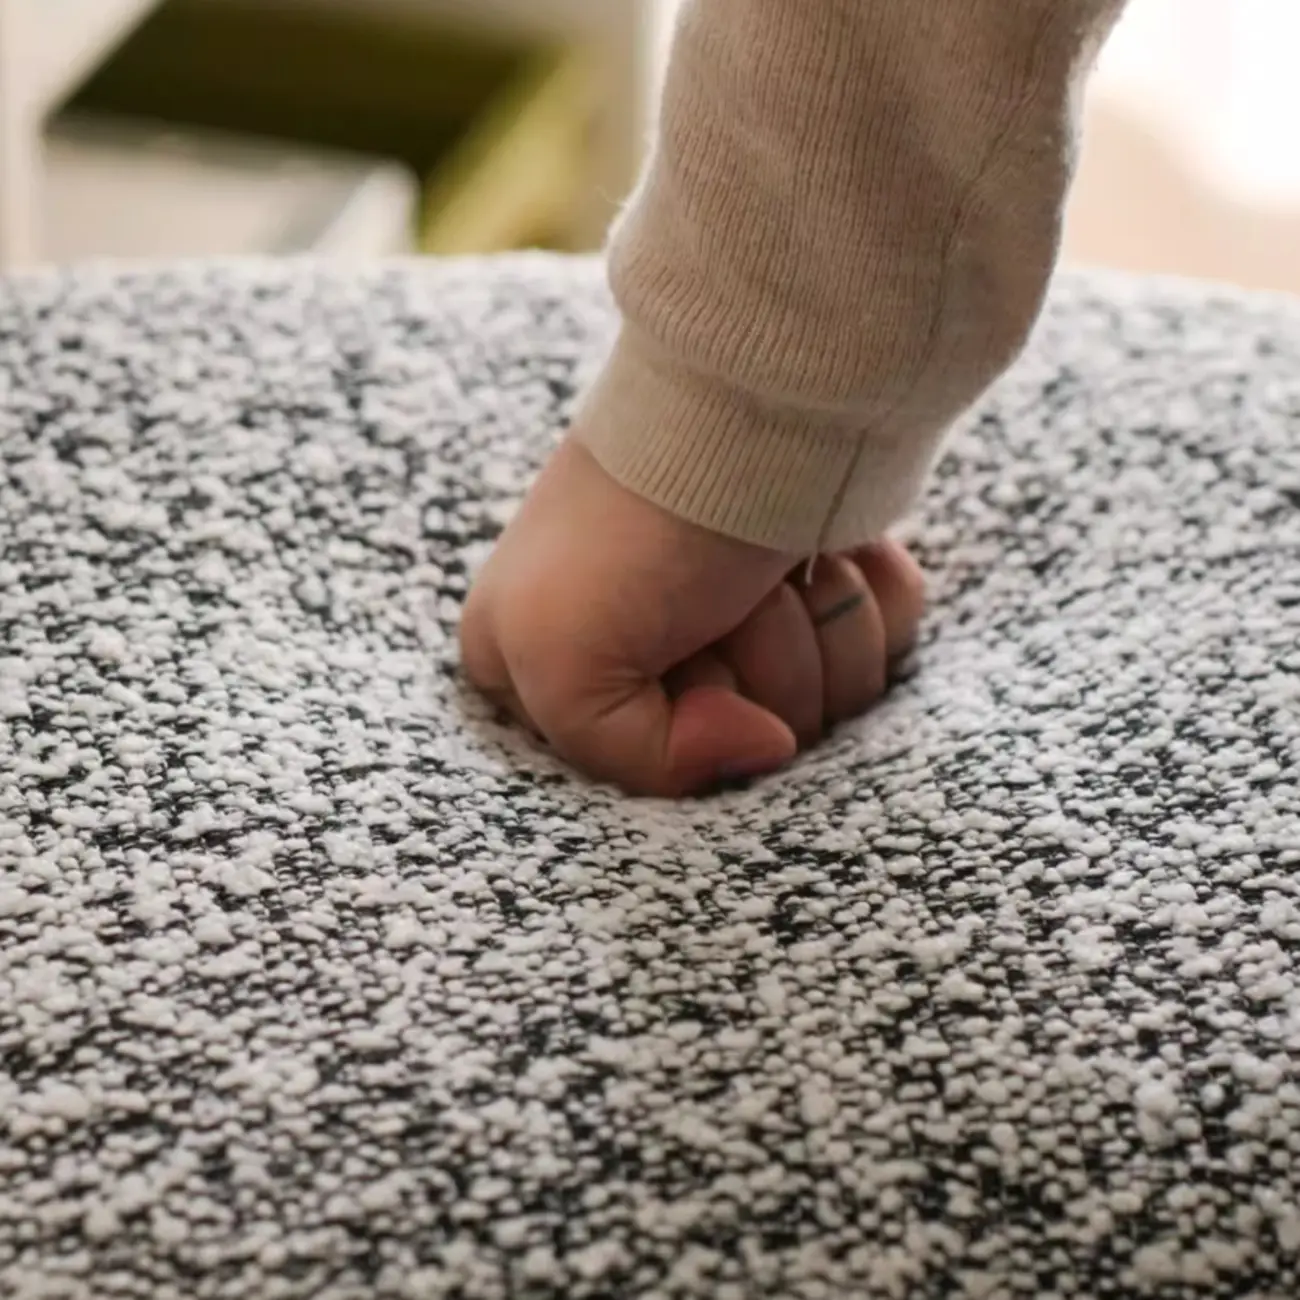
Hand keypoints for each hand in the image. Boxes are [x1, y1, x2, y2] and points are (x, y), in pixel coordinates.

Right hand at [460, 438, 923, 795]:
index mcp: (565, 666)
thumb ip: (635, 759)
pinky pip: (886, 647)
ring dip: (816, 634)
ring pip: (831, 703)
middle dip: (754, 673)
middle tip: (716, 600)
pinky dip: (872, 602)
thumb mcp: (554, 658)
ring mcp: (755, 616)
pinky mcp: (830, 582)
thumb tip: (769, 749)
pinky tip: (827, 550)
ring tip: (770, 568)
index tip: (667, 657)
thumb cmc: (636, 525)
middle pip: (752, 739)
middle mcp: (662, 648)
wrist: (749, 400)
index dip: (677, 726)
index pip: (649, 773)